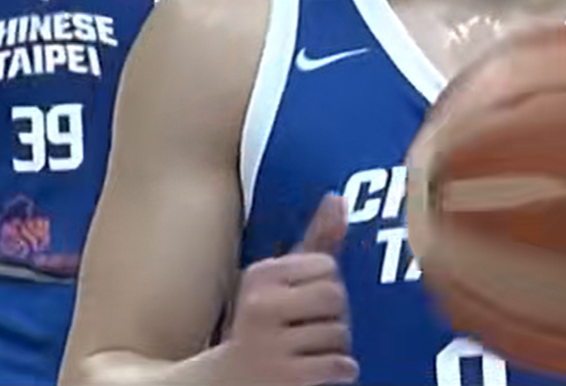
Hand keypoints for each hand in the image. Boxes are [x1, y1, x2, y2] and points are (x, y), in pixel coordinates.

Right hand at [212, 194, 357, 384]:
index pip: (327, 266)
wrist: (224, 383)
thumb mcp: (280, 283)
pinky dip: (340, 370)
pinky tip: (321, 369)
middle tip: (316, 328)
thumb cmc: (262, 326)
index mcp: (260, 276)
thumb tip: (339, 198)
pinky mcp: (284, 376)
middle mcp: (259, 305)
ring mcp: (270, 343)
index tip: (309, 303)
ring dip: (336, 348)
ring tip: (312, 350)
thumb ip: (314, 241)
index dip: (328, 287)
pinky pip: (338, 365)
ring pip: (340, 335)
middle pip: (335, 298)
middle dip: (335, 317)